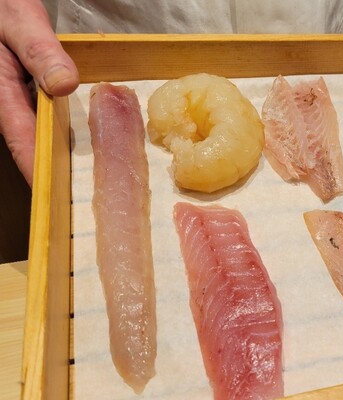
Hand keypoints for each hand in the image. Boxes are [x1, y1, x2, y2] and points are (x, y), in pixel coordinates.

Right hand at [0, 0, 78, 185]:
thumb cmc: (0, 7)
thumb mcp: (18, 20)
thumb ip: (39, 50)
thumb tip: (64, 84)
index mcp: (2, 93)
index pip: (23, 141)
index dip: (41, 171)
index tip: (59, 196)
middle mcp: (9, 103)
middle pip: (34, 146)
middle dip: (58, 171)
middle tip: (86, 196)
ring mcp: (18, 101)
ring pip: (42, 135)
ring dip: (64, 155)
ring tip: (93, 178)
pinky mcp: (28, 95)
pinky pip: (47, 120)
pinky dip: (66, 132)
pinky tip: (89, 140)